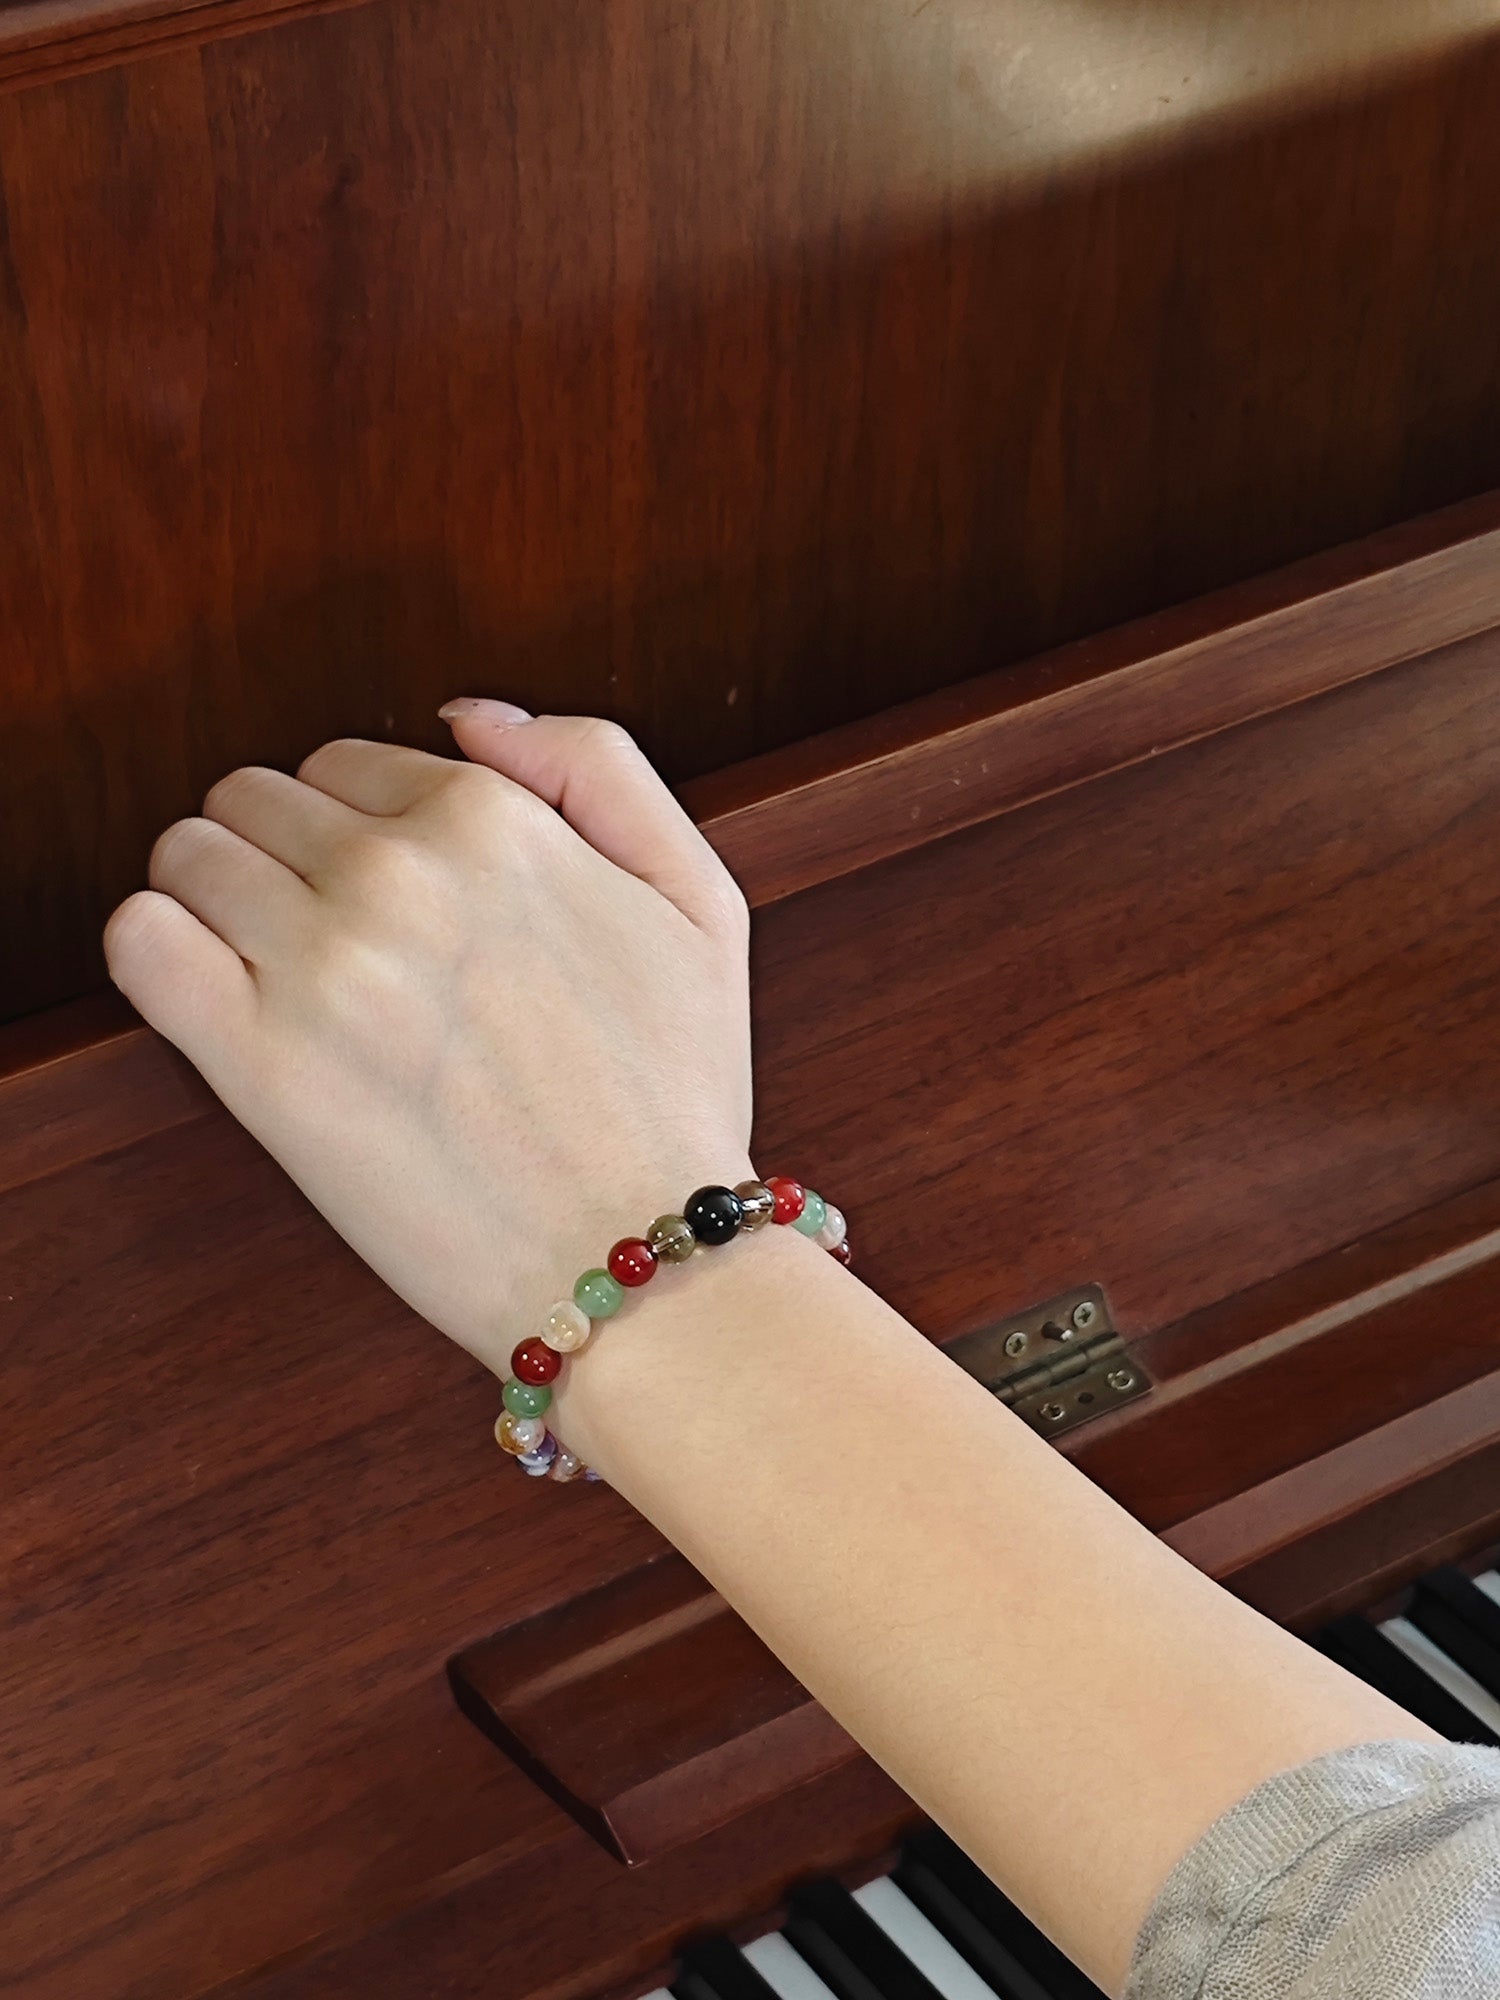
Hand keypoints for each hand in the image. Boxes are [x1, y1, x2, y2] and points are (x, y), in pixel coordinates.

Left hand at [103, 701, 753, 1378]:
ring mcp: (325, 966)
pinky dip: (159, 950)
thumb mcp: (699, 897)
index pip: (346, 762)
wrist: (641, 1258)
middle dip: (282, 855)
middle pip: (253, 797)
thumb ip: (596, 766)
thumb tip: (462, 714)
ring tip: (278, 980)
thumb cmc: (672, 1093)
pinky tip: (215, 998)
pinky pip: (141, 940)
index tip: (390, 904)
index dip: (360, 829)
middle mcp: (401, 875)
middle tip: (334, 946)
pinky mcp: (261, 1066)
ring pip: (187, 855)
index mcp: (495, 823)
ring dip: (217, 902)